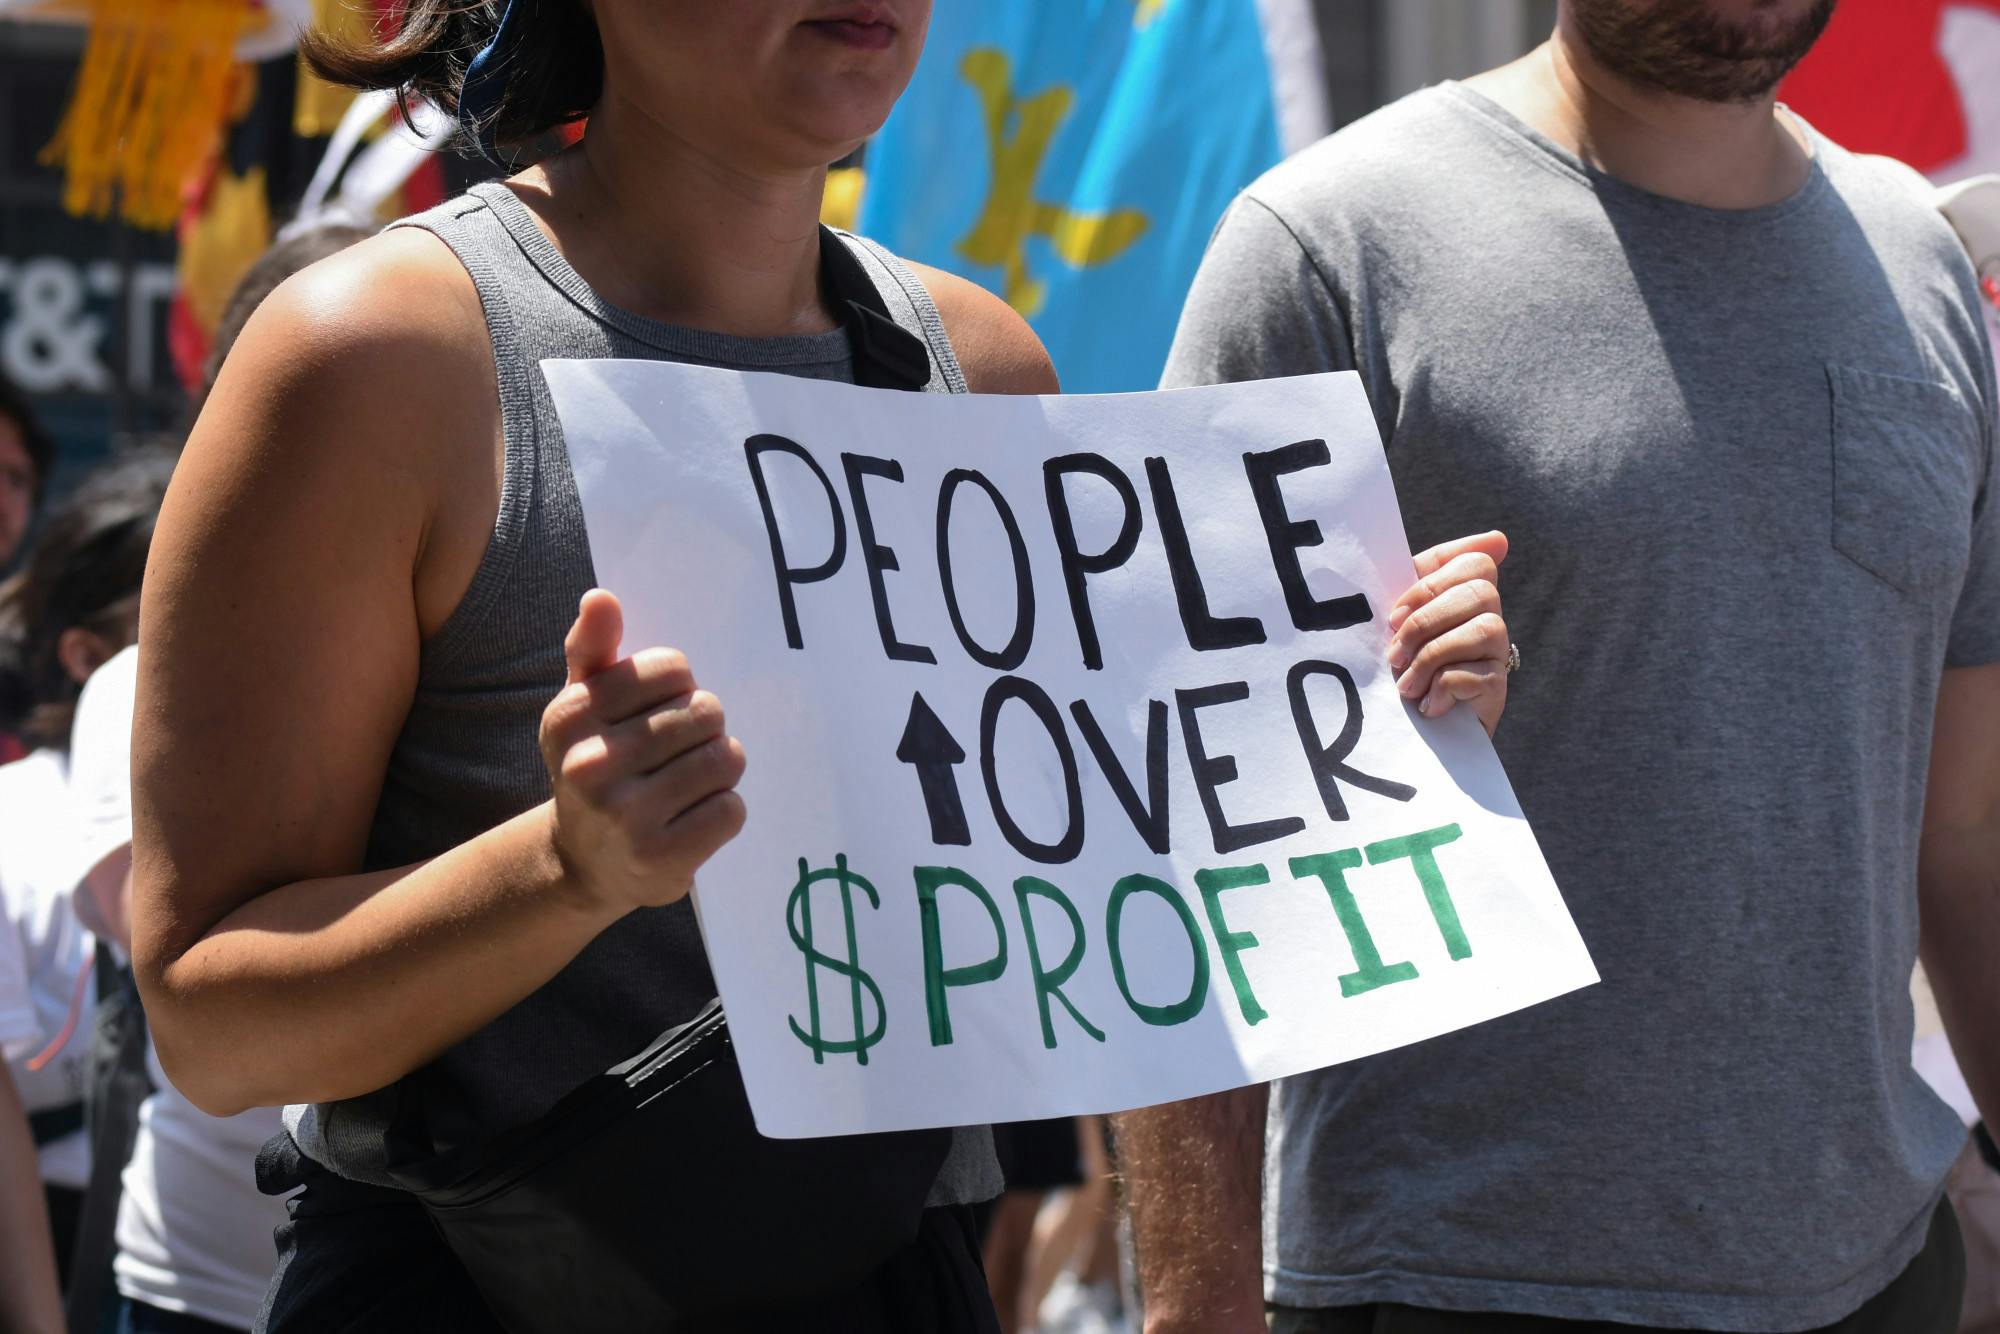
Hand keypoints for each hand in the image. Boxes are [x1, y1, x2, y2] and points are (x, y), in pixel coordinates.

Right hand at [539, 590, 747, 912]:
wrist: (584, 864)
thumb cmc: (597, 765)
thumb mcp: (583, 707)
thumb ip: (593, 649)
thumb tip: (601, 597)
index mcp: (570, 716)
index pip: (673, 669)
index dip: (680, 689)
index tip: (658, 713)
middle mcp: (590, 765)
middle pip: (706, 712)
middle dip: (705, 730)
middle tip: (679, 755)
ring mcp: (625, 815)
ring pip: (725, 759)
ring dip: (720, 769)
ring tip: (691, 784)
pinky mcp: (660, 857)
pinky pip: (731, 809)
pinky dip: (724, 810)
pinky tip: (694, 818)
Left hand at [1386, 531, 1510, 735]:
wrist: (1413, 731)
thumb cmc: (1405, 667)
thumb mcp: (1405, 619)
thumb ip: (1425, 575)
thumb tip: (1497, 537)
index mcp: (1464, 594)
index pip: (1471, 561)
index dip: (1430, 584)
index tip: (1396, 615)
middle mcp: (1489, 617)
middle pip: (1479, 591)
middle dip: (1425, 622)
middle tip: (1395, 654)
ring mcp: (1497, 651)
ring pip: (1482, 629)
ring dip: (1430, 658)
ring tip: (1406, 686)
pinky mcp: (1498, 687)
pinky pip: (1475, 673)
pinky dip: (1442, 688)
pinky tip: (1428, 704)